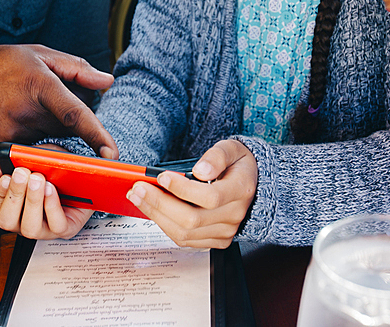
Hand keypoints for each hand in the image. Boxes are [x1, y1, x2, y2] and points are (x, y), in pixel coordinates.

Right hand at [0, 44, 117, 157]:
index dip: (96, 134)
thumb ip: (76, 68)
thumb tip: (107, 81)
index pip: (74, 113)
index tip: (112, 154)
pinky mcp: (1, 149)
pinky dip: (35, 139)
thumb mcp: (35, 53)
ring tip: (29, 105)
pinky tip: (18, 120)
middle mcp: (25, 113)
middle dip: (73, 118)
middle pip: (69, 127)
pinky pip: (32, 149)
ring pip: (52, 139)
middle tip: (54, 98)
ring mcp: (12, 134)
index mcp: (37, 84)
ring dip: (54, 128)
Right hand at [0, 162, 92, 238]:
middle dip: (14, 196)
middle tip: (22, 173)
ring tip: (38, 179)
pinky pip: (56, 225)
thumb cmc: (51, 167)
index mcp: (10, 209)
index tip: (5, 177)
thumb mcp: (27, 158)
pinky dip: (51, 206)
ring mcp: (44, 229)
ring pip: (30, 228)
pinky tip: (51, 189)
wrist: (81, 172)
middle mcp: (23, 223)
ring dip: (32, 201)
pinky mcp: (65, 229)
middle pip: (7, 222)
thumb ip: (5, 165)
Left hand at [125, 139, 257, 248]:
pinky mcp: (216, 240)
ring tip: (138, 198)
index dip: (182, 189)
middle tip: (137, 189)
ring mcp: (225, 231)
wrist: (252, 184)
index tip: (162, 176)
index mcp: (241, 190)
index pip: (209, 197)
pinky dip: (165, 225)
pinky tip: (153, 209)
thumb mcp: (232, 148)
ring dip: (157, 216)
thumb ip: (217, 156)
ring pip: (185, 233)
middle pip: (192, 219)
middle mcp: (234, 215)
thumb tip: (201, 170)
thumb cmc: (238, 164)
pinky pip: (185, 240)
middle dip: (159, 204)